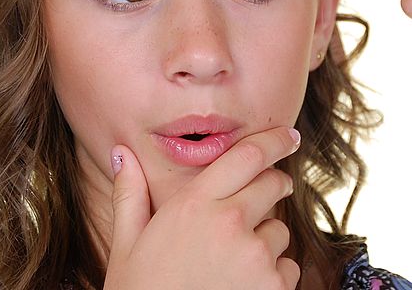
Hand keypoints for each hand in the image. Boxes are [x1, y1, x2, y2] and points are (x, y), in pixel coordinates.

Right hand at [103, 126, 301, 289]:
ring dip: (266, 240)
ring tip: (230, 267)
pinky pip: (287, 267)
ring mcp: (255, 256)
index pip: (247, 156)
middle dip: (272, 187)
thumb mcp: (127, 248)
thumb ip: (130, 196)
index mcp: (193, 206)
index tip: (289, 137)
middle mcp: (229, 223)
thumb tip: (121, 153)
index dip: (274, 141)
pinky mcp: (274, 286)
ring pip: (279, 230)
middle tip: (257, 204)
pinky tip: (241, 289)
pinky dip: (273, 275)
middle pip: (273, 184)